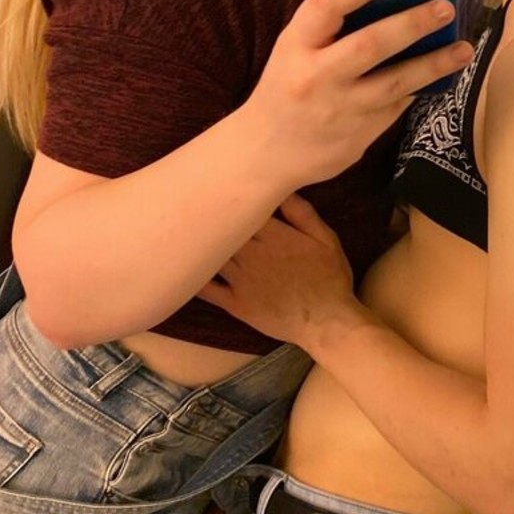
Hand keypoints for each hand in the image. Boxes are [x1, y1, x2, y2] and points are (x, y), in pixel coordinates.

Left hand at [197, 195, 358, 347]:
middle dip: (211, 217)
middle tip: (194, 202)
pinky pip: (207, 289)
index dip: (231, 199)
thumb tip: (282, 190)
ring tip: (185, 229)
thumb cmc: (330, 279)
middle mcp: (252, 255)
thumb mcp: (327, 240)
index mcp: (274, 236)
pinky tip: (183, 267)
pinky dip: (194, 277)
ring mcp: (240, 280)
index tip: (223, 190)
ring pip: (212, 254)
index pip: (243, 210)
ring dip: (200, 242)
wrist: (327, 323)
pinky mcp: (235, 303)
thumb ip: (303, 214)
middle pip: (222, 229)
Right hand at [243, 0, 469, 189]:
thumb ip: (327, 29)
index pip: (327, 4)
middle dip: (412, 23)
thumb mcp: (292, 52)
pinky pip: (398, 106)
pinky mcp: (360, 135)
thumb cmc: (286, 90)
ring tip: (463, 48)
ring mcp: (341, 109)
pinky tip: (440, 75)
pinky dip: (419, 88)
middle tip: (445, 7)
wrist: (267, 153)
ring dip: (434, 63)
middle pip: (371, 44)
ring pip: (395, 82)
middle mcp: (317, 77)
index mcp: (294, 46)